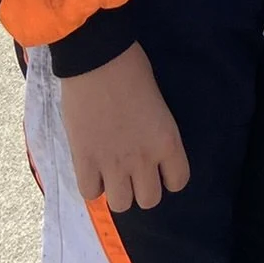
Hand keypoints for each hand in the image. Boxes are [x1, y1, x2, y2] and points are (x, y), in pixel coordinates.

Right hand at [58, 43, 190, 212]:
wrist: (97, 58)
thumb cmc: (131, 69)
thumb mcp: (157, 104)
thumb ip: (154, 132)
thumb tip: (145, 146)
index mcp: (167, 141)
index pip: (178, 181)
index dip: (167, 176)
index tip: (157, 166)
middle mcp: (144, 158)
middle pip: (150, 200)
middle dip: (141, 187)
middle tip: (131, 169)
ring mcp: (113, 163)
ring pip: (122, 204)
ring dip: (116, 190)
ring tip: (110, 171)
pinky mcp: (85, 160)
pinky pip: (90, 193)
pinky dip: (91, 184)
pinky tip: (91, 168)